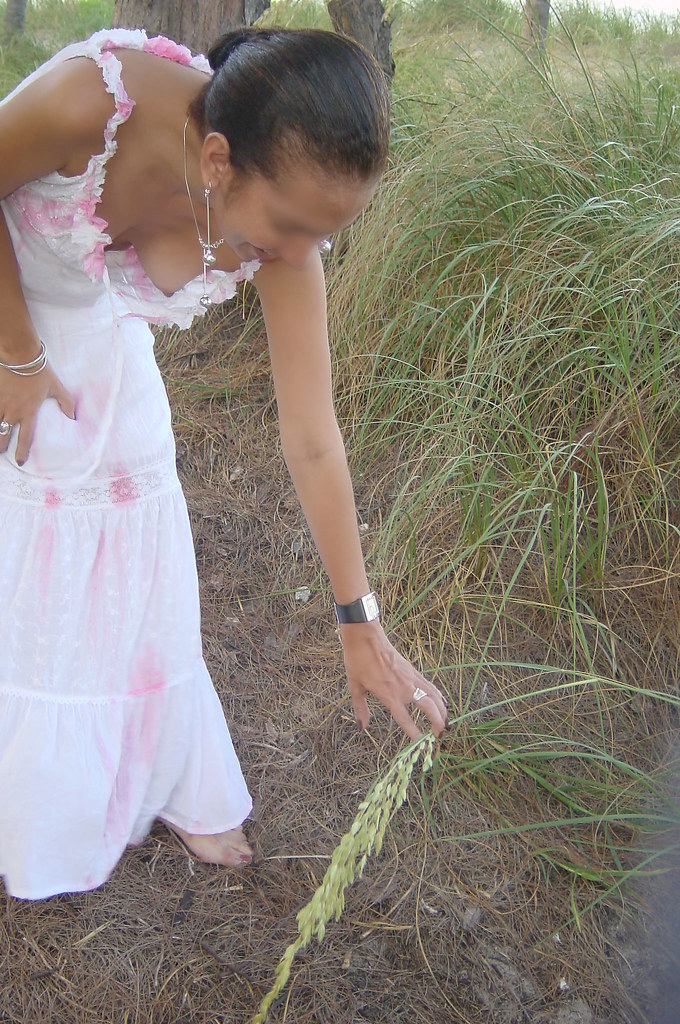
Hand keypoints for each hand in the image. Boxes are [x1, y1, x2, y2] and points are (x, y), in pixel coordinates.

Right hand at [0, 362, 75, 464]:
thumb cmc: (39, 370)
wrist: (20, 354)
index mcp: (28, 412)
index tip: (19, 462)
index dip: (22, 452)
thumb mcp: (56, 386)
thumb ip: (65, 402)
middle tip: (1, 453)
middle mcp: (12, 411)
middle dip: (1, 447)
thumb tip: (74, 417)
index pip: (25, 438)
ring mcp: (0, 403)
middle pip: (4, 435)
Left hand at [341, 620, 448, 739]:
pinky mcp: (413, 670)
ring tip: (446, 723)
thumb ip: (361, 709)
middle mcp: (404, 688)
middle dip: (437, 722)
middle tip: (440, 736)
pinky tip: (442, 702)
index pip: (405, 718)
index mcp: (389, 695)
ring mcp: (411, 678)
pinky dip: (438, 696)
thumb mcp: (355, 687)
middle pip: (428, 707)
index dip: (414, 732)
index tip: (422, 742)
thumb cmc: (357, 661)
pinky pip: (430, 686)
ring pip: (434, 696)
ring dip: (442, 710)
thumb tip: (362, 727)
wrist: (365, 636)